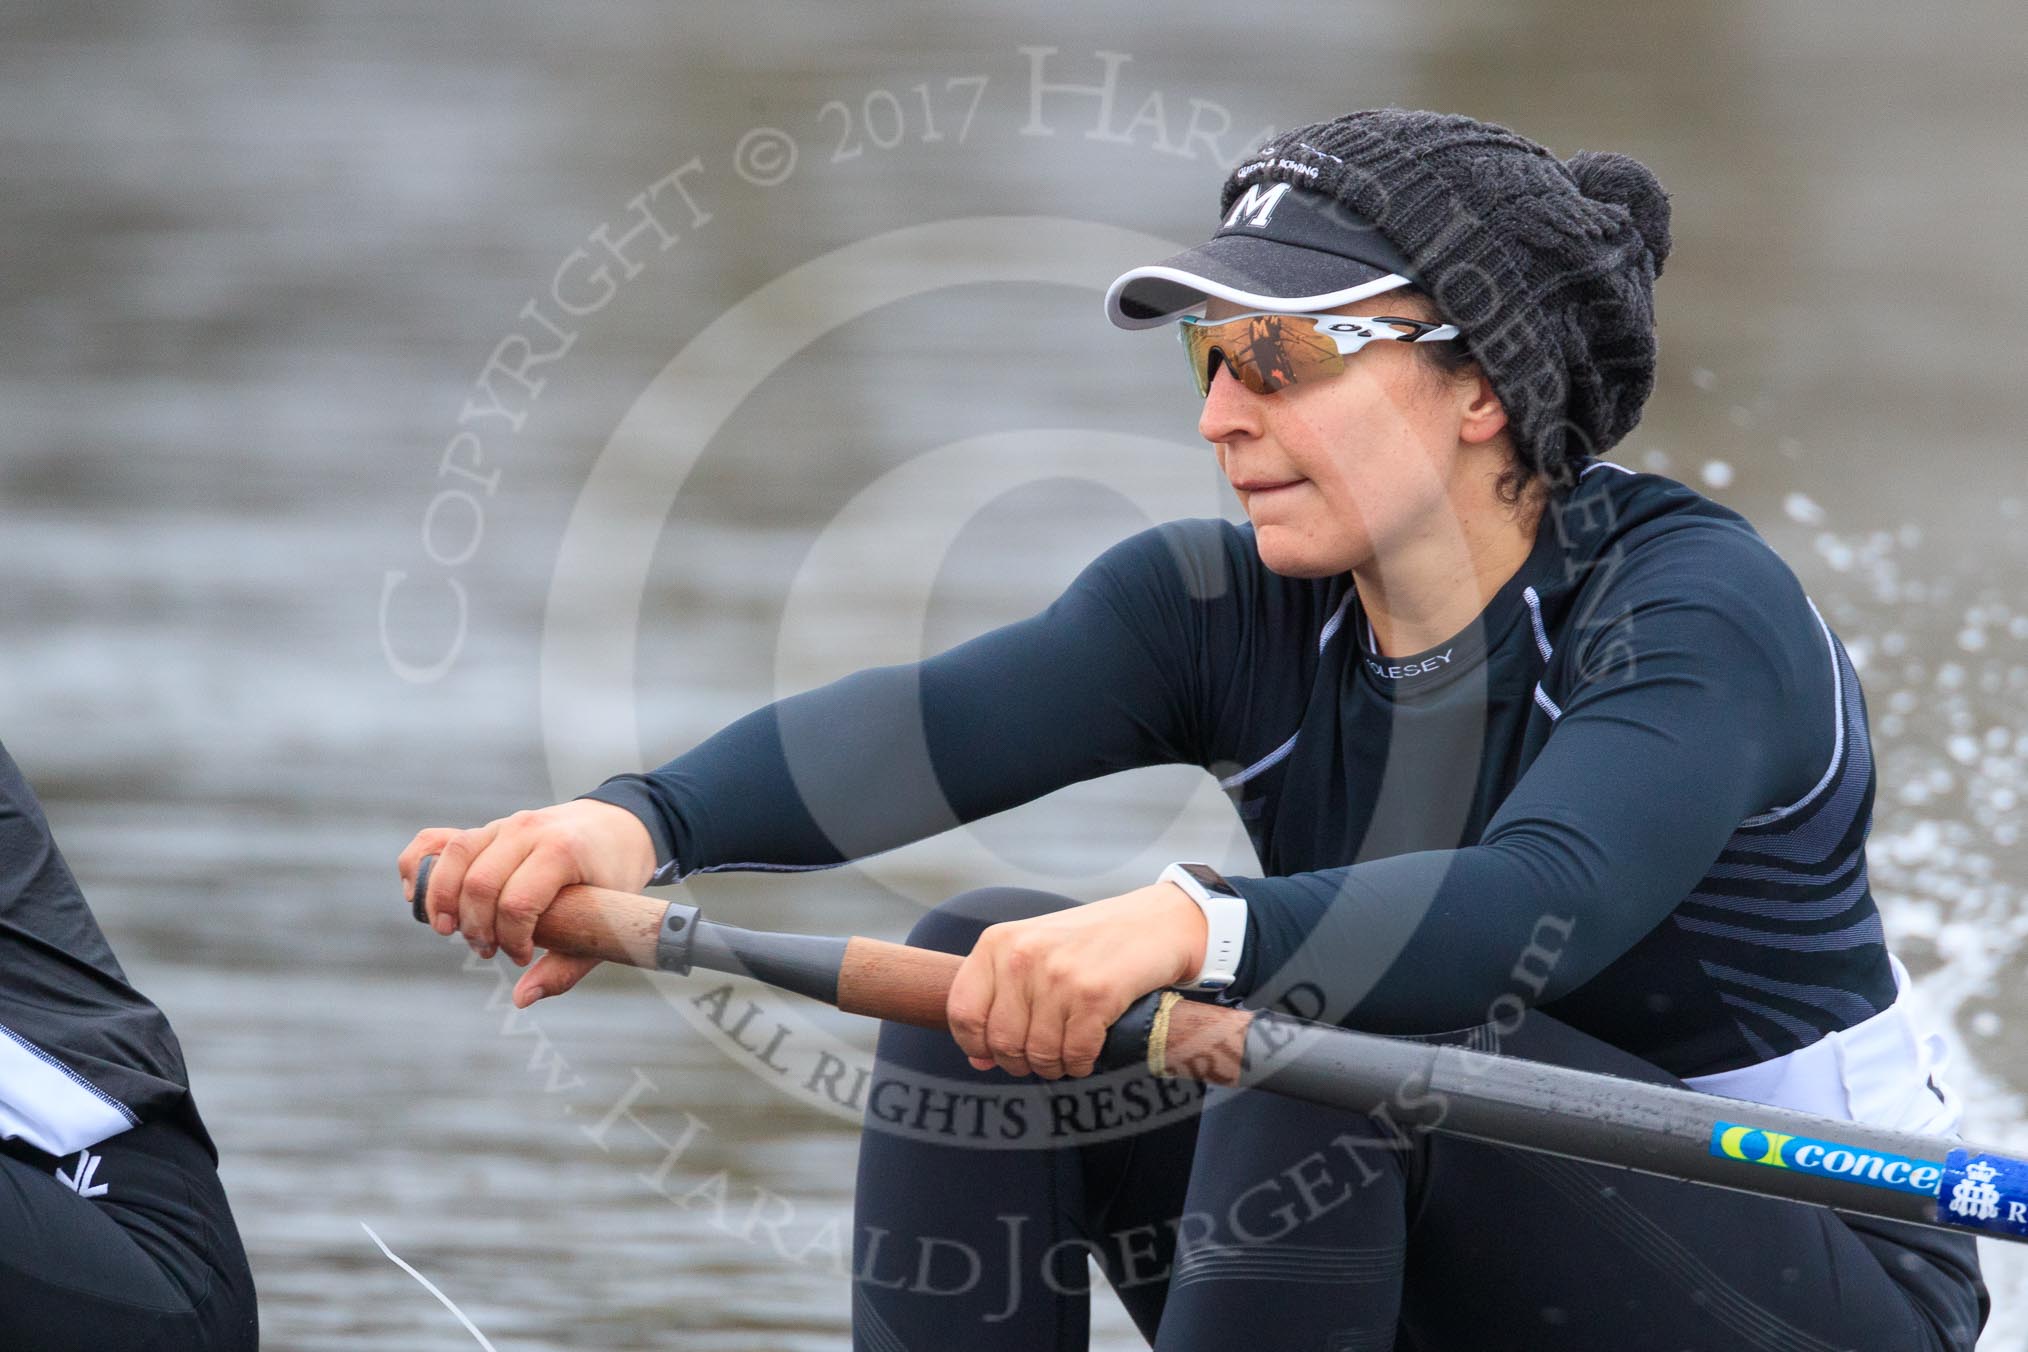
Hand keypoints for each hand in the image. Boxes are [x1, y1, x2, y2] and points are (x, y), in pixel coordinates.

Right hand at [397, 798, 657, 1006]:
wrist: (618, 827)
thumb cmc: (612, 879)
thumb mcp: (607, 924)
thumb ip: (566, 966)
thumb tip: (521, 999)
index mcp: (563, 851)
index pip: (518, 902)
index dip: (512, 940)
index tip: (524, 956)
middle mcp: (529, 830)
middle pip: (480, 883)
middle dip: (477, 928)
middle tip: (490, 951)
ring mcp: (505, 825)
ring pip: (454, 857)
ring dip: (442, 903)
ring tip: (452, 933)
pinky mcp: (487, 828)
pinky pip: (438, 841)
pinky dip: (419, 865)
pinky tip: (418, 897)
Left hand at [944, 883, 1206, 1079]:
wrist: (1157, 922)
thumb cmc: (1091, 942)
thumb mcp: (1034, 953)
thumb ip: (1001, 998)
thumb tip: (979, 1060)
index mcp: (998, 942)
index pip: (962, 1012)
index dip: (976, 1044)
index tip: (994, 1053)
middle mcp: (1023, 956)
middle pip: (1001, 1041)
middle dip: (1021, 1062)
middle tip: (1041, 1058)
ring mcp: (1059, 974)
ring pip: (1039, 1053)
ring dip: (1054, 1066)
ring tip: (1066, 1056)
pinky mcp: (1096, 994)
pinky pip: (1075, 1054)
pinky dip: (1081, 1064)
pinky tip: (1088, 1054)